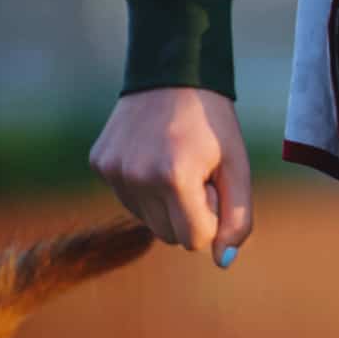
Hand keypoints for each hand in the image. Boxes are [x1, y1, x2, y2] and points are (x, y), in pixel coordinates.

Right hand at [89, 87, 253, 267]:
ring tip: (177, 163)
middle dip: (191, 215)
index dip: (212, 217)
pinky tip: (155, 157)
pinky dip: (146, 189)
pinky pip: (129, 200)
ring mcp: (112, 171)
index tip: (214, 186)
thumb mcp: (239, 168)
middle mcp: (136, 177)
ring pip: (148, 222)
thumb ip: (237, 219)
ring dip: (168, 204)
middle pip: (171, 236)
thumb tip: (222, 262)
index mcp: (174, 178)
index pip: (195, 240)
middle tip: (198, 173)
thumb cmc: (214, 124)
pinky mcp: (99, 163)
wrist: (173, 75)